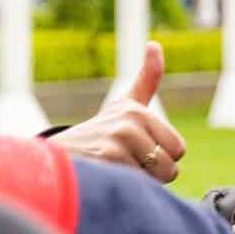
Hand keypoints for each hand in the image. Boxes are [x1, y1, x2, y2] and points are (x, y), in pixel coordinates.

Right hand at [50, 43, 185, 183]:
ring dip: (136, 182)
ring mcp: (117, 140)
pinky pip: (137, 186)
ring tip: (112, 170)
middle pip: (169, 168)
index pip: (178, 149)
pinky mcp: (107, 161)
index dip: (161, 158)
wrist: (56, 157)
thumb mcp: (124, 105)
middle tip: (123, 163)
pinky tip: (105, 178)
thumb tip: (155, 45)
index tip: (137, 150)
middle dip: (151, 173)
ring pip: (153, 180)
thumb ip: (147, 79)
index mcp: (137, 110)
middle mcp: (128, 122)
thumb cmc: (98, 133)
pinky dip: (124, 188)